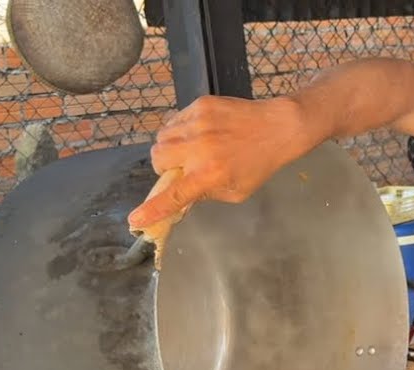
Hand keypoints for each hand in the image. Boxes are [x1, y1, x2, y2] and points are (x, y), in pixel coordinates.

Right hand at [127, 95, 312, 230]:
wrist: (277, 127)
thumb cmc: (258, 164)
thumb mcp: (235, 191)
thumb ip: (205, 194)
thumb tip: (179, 197)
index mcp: (210, 175)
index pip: (175, 195)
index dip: (153, 209)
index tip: (136, 218)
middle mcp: (200, 149)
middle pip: (158, 159)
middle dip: (164, 167)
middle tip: (181, 168)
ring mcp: (198, 124)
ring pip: (161, 138)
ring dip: (169, 148)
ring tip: (190, 149)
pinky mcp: (200, 106)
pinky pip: (174, 120)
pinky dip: (179, 131)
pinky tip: (199, 133)